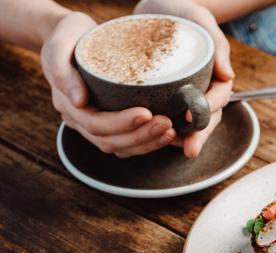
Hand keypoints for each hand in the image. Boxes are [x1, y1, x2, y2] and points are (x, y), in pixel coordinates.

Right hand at [41, 12, 174, 157]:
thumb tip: (79, 101)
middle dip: (141, 135)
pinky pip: (127, 144)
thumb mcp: (59, 45)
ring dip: (148, 143)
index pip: (94, 123)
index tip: (146, 113)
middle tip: (167, 123)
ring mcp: (94, 125)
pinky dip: (148, 143)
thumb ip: (63, 71)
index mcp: (67, 104)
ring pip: (120, 147)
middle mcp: (80, 120)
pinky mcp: (110, 125)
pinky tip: (167, 135)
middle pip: (110, 140)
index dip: (121, 122)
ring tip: (171, 131)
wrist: (72, 37)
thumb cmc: (68, 37)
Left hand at [135, 0, 234, 157]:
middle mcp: (202, 90)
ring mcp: (184, 96)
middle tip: (189, 150)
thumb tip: (228, 74)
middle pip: (206, 118)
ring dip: (180, 139)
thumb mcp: (199, 19)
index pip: (218, 99)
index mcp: (215, 77)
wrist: (159, 9)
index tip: (195, 121)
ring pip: (187, 124)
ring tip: (167, 149)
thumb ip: (217, 43)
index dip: (209, 112)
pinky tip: (148, 138)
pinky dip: (160, 130)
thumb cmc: (183, 12)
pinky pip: (167, 117)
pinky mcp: (165, 97)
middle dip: (199, 136)